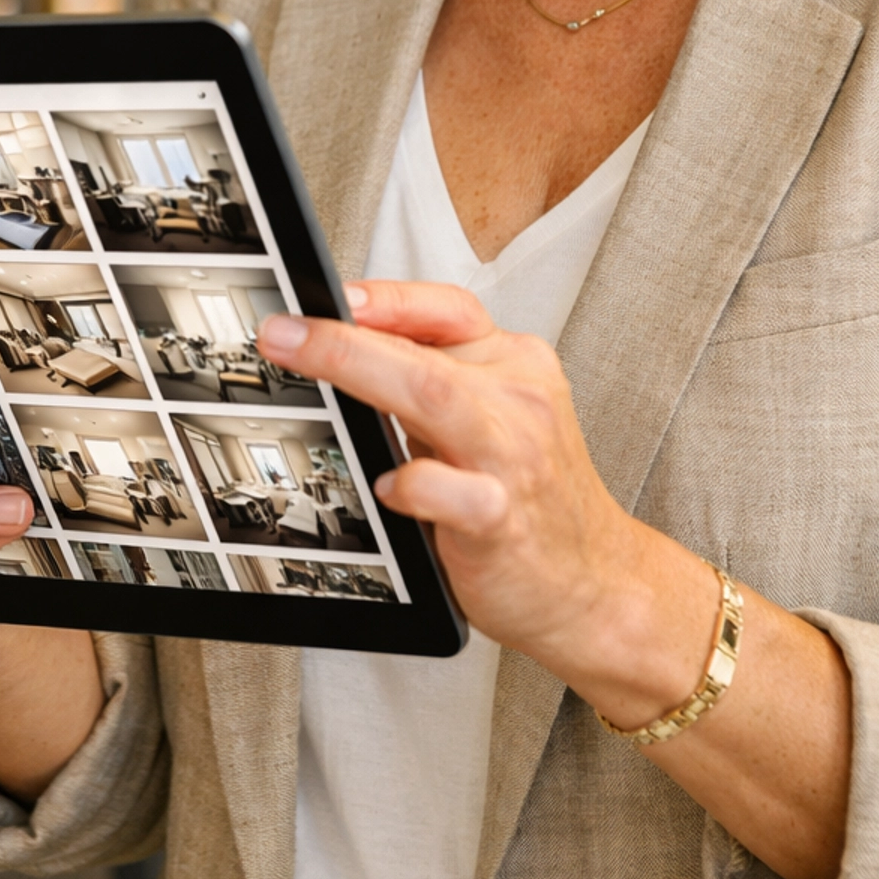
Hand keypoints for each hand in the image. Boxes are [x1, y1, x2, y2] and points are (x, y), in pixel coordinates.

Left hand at [258, 281, 853, 878]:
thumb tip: (343, 351)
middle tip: (281, 332)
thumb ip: (436, 383)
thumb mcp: (498, 419)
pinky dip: (412, 482)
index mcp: (517, 365)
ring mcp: (515, 457)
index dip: (385, 297)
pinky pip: (449, 490)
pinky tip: (390, 487)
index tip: (327, 292)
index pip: (449, 308)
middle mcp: (520, 400)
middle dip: (344, 335)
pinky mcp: (503, 518)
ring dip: (359, 371)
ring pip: (433, 394)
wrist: (597, 585)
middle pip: (425, 350)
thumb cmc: (532, 499)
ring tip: (301, 361)